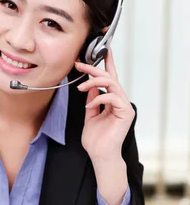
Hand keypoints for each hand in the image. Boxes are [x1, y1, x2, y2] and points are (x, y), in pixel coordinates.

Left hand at [75, 48, 134, 162]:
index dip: (107, 63)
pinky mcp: (126, 112)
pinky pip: (112, 97)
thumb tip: (90, 86)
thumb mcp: (90, 115)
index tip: (102, 49)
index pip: (110, 77)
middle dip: (93, 68)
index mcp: (112, 100)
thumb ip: (92, 100)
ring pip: (112, 84)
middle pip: (109, 77)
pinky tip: (90, 106)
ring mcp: (124, 106)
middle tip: (79, 65)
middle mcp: (120, 101)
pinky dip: (99, 98)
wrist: (100, 155)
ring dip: (94, 82)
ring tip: (81, 88)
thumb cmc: (96, 139)